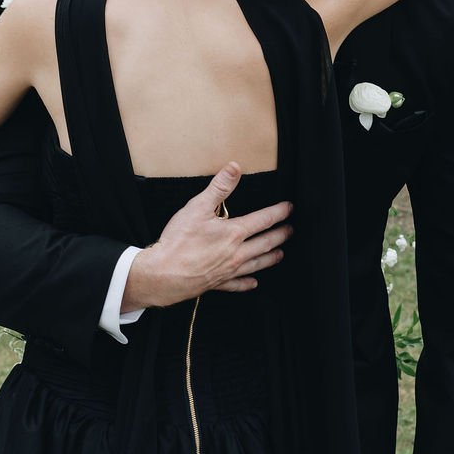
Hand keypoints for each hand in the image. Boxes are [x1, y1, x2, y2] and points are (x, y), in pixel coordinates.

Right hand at [121, 164, 292, 309]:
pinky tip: (253, 282)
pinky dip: (247, 283)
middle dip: (280, 235)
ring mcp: (228, 270)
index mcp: (234, 233)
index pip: (263, 220)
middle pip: (265, 243)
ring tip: (280, 253)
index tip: (289, 208)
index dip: (278, 212)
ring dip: (271, 257)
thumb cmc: (179, 242)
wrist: (164, 274)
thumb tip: (234, 168)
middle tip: (290, 230)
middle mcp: (236, 253)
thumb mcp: (197, 207)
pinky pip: (238, 284)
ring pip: (257, 264)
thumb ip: (219, 187)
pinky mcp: (217, 283)